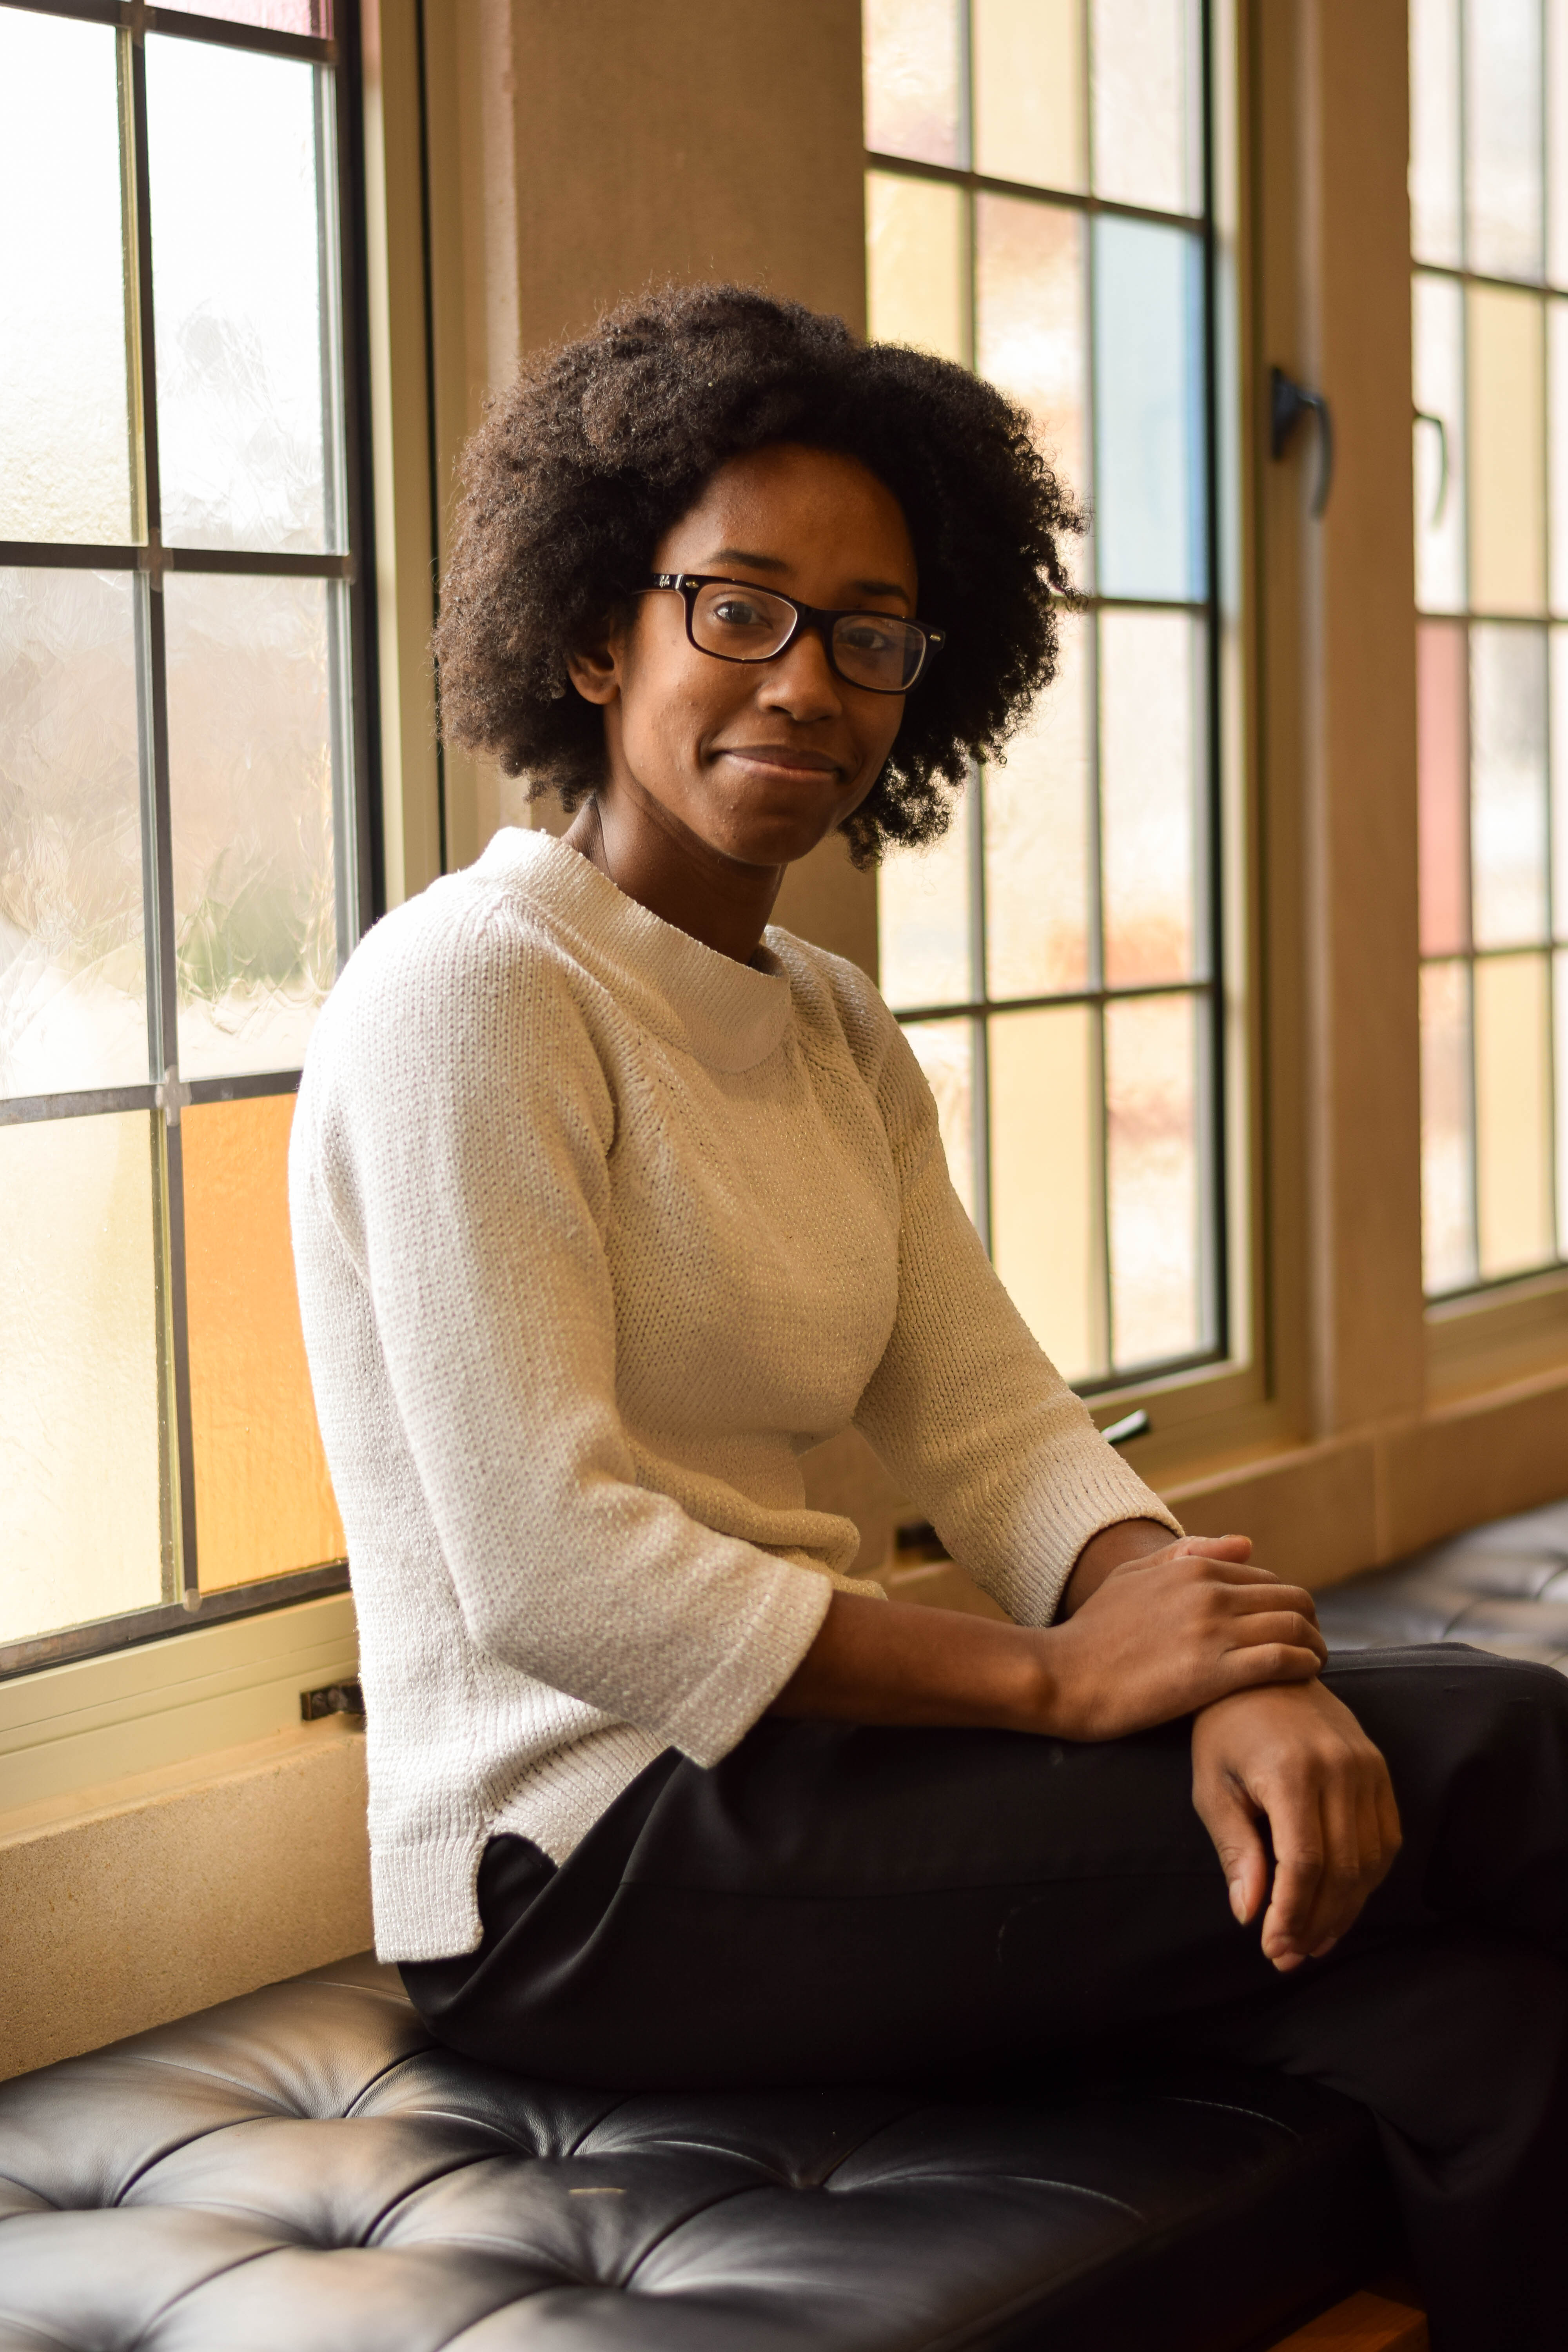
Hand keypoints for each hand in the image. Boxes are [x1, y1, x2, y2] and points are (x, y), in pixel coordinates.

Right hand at [1046, 1535, 1326, 1741]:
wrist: (1063, 1676)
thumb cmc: (1094, 1630)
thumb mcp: (1133, 1576)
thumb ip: (1189, 1554)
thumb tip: (1247, 1544)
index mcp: (1192, 1569)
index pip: (1267, 1580)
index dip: (1284, 1605)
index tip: (1286, 1630)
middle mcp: (1209, 1593)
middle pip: (1292, 1600)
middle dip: (1310, 1623)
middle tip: (1310, 1647)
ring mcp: (1212, 1632)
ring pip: (1295, 1628)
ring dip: (1315, 1646)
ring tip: (1314, 1664)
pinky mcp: (1213, 1674)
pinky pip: (1282, 1661)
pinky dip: (1304, 1666)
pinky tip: (1305, 1678)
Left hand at [1191, 1679, 1401, 1970]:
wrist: (1264, 1671)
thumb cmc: (1225, 1731)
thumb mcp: (1212, 1787)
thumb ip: (1235, 1849)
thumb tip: (1248, 1912)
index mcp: (1292, 1770)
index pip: (1304, 1862)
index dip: (1291, 1913)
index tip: (1271, 1947)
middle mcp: (1339, 1768)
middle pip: (1342, 1869)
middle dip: (1316, 1922)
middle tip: (1288, 1955)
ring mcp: (1367, 1767)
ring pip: (1370, 1861)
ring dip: (1344, 1910)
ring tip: (1311, 1940)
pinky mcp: (1380, 1769)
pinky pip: (1386, 1839)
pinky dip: (1366, 1879)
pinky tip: (1338, 1903)